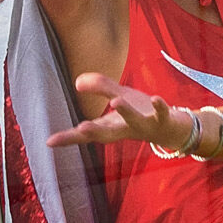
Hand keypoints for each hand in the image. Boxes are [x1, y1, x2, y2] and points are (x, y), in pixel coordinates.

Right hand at [47, 73, 188, 147]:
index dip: (68, 137)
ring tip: (116, 102)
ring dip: (126, 112)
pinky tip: (155, 98)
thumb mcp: (120, 96)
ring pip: (134, 121)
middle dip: (94, 131)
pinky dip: (159, 106)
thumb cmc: (142, 114)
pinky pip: (161, 113)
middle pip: (107, 133)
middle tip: (80, 128)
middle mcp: (126, 129)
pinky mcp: (162, 120)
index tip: (49, 141)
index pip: (87, 133)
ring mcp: (145, 125)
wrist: (173, 128)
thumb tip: (77, 81)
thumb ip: (100, 88)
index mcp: (112, 126)